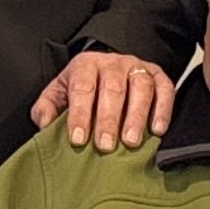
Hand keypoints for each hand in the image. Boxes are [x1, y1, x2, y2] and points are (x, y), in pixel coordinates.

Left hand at [31, 47, 174, 151]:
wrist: (104, 70)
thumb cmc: (82, 88)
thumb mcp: (59, 93)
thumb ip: (48, 108)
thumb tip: (45, 124)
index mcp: (85, 65)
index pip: (82, 88)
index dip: (80, 114)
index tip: (78, 138)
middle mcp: (113, 63)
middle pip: (113, 88)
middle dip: (108, 119)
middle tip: (106, 145)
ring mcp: (137, 67)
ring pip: (140, 87)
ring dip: (137, 116)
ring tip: (131, 141)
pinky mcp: (157, 75)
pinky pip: (164, 89)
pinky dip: (163, 109)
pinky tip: (157, 130)